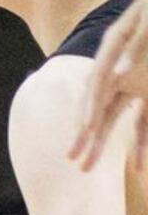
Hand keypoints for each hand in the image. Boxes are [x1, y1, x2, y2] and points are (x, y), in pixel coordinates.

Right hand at [69, 0, 147, 171]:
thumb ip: (137, 45)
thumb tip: (118, 75)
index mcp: (114, 45)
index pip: (97, 80)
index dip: (91, 104)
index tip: (87, 128)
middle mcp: (119, 66)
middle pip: (98, 103)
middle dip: (86, 133)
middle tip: (73, 160)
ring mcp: (136, 80)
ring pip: (116, 117)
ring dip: (105, 144)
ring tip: (88, 169)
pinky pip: (144, 120)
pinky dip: (141, 142)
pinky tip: (138, 166)